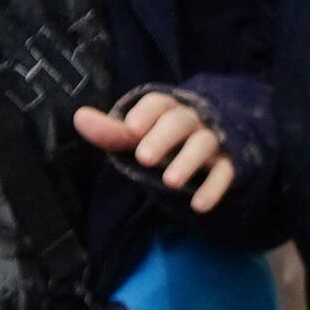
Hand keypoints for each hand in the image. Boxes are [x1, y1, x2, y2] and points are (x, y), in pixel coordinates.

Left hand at [73, 86, 237, 212]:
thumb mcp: (139, 135)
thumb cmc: (167, 139)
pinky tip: (198, 206)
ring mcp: (214, 142)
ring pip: (204, 145)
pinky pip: (225, 173)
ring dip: (188, 162)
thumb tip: (79, 117)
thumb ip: (112, 131)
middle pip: (180, 122)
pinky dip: (213, 189)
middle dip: (162, 138)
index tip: (130, 128)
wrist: (217, 146)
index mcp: (169, 108)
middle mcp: (193, 120)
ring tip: (169, 183)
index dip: (145, 114)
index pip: (158, 103)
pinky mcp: (230, 164)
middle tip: (144, 158)